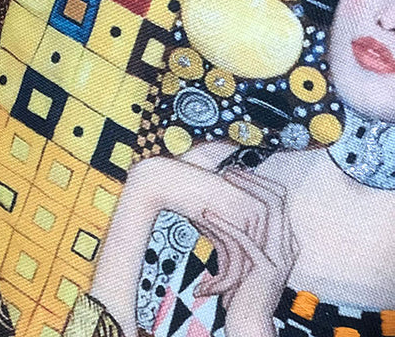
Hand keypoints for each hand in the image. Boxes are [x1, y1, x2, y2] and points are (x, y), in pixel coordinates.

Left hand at [195, 170, 297, 336]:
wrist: (249, 321)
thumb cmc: (241, 287)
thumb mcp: (243, 254)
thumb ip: (240, 234)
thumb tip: (219, 207)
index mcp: (286, 241)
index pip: (279, 199)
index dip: (259, 182)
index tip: (236, 172)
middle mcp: (288, 246)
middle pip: (278, 199)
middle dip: (253, 181)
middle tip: (229, 172)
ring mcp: (280, 258)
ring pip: (268, 211)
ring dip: (244, 193)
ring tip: (221, 183)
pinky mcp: (265, 269)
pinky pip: (245, 239)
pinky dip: (224, 224)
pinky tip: (206, 216)